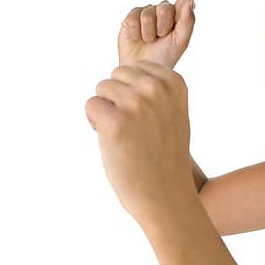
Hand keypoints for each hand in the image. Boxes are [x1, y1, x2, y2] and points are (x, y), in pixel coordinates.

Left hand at [85, 61, 194, 226]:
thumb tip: (121, 74)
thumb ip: (155, 89)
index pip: (135, 69)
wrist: (166, 195)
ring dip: (106, 111)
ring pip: (101, 89)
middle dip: (117, 99)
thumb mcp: (172, 112)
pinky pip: (91, 106)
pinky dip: (95, 124)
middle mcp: (156, 88)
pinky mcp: (114, 122)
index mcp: (174, 82)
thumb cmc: (165, 156)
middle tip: (134, 129)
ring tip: (125, 136)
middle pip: (115, 75)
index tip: (148, 119)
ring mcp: (136, 104)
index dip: (133, 93)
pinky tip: (113, 142)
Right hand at [118, 0, 195, 68]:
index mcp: (179, 14)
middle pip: (165, 7)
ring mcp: (146, 11)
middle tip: (160, 38)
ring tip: (148, 41)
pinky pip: (133, 19)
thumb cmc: (164, 56)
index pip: (184, 0)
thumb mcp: (181, 41)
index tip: (175, 29)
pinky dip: (135, 34)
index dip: (180, 13)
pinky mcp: (131, 17)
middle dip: (163, 27)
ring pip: (147, 14)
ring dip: (148, 33)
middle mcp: (163, 9)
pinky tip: (137, 39)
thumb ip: (187, 21)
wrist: (143, 69)